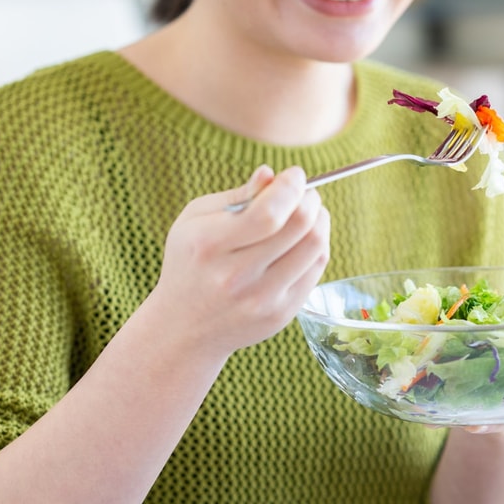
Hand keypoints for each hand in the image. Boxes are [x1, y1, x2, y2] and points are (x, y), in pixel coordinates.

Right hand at [150, 165, 330, 358]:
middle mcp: (235, 276)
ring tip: (310, 212)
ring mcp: (261, 299)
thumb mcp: (195, 220)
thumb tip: (272, 175)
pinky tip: (306, 238)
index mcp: (209, 245)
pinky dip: (318, 245)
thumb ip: (237, 195)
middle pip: (299, 227)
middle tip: (306, 192)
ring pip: (315, 247)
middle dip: (310, 199)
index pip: (268, 213)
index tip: (295, 174)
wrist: (183, 328)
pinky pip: (316, 270)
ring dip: (320, 220)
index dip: (291, 187)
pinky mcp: (281, 315)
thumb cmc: (190, 262)